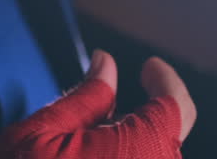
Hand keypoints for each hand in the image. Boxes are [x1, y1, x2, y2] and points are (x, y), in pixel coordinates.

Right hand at [0, 50, 197, 157]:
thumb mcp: (41, 134)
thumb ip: (85, 97)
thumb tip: (105, 64)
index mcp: (142, 151)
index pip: (175, 107)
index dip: (165, 81)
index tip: (149, 69)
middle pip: (166, 139)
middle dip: (143, 119)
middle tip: (105, 111)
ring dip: (133, 150)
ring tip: (90, 149)